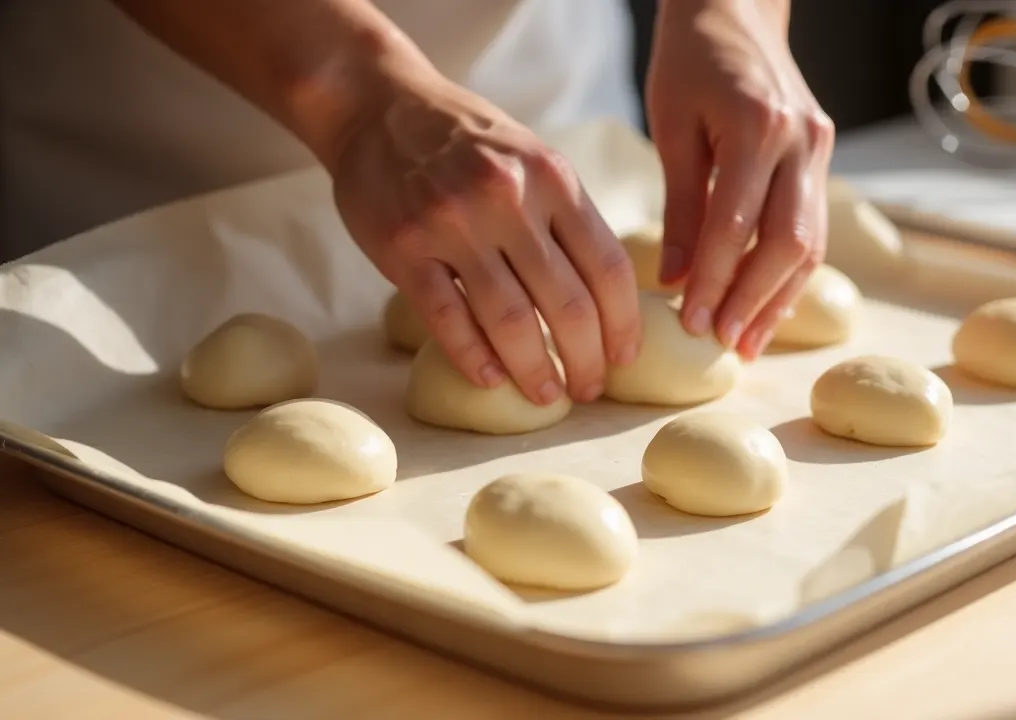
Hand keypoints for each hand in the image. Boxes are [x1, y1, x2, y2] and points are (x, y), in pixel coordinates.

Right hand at [328, 56, 640, 404]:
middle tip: (589, 389)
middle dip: (586, 360)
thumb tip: (608, 296)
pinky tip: (491, 379)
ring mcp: (454, 224)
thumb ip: (566, 216)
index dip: (623, 324)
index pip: (608, 267)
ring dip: (535, 370)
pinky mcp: (406, 248)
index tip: (624, 358)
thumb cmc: (466, 141)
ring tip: (548, 395)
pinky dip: (474, 358)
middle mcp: (509, 199)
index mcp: (553, 178)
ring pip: (512, 321)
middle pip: (568, 304)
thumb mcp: (532, 157)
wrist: (378, 106)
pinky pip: (449, 319)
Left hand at [646, 0, 834, 359]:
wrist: (737, 5)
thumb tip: (675, 279)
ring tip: (746, 339)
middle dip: (754, 301)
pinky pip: (813, 224)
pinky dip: (790, 269)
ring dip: (779, 296)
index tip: (691, 322)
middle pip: (787, 243)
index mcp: (758, 128)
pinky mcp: (824, 153)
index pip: (736, 226)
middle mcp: (802, 140)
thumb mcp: (672, 126)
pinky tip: (766, 302)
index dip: (714, 282)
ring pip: (811, 241)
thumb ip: (680, 205)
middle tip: (722, 342)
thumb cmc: (691, 58)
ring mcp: (821, 147)